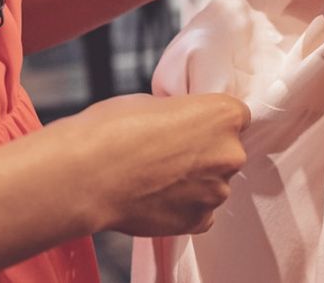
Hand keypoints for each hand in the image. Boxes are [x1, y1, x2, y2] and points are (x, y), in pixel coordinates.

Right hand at [57, 93, 249, 235]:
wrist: (86, 174)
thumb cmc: (113, 130)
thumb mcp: (153, 102)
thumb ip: (181, 114)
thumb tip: (182, 124)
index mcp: (225, 115)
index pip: (237, 117)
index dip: (212, 122)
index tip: (193, 127)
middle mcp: (230, 153)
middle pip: (228, 152)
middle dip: (204, 153)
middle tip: (169, 153)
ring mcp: (216, 191)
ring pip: (213, 184)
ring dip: (194, 182)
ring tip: (155, 177)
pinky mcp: (198, 221)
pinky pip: (199, 211)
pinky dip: (183, 206)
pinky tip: (156, 197)